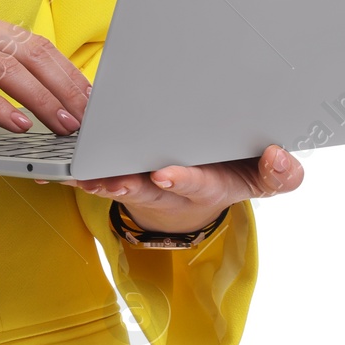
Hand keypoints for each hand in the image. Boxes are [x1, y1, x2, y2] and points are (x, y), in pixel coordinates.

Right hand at [0, 4, 91, 132]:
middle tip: (88, 115)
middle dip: (64, 84)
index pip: (30, 41)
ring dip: (41, 99)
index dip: (64, 69)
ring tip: (63, 124)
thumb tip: (17, 91)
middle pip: (28, 50)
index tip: (86, 96)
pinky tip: (17, 125)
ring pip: (6, 68)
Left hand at [56, 144, 304, 232]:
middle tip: (111, 178)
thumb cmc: (237, 167)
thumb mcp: (265, 176)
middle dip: (131, 183)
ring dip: (101, 179)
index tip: (165, 174)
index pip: (198, 183)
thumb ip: (280, 173)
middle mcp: (176, 187)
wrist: (208, 177)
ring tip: (82, 175)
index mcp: (211, 183)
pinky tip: (64, 168)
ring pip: (121, 182)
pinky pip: (102, 173)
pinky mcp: (126, 173)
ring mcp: (148, 183)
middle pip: (150, 188)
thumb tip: (279, 157)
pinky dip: (84, 171)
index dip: (182, 180)